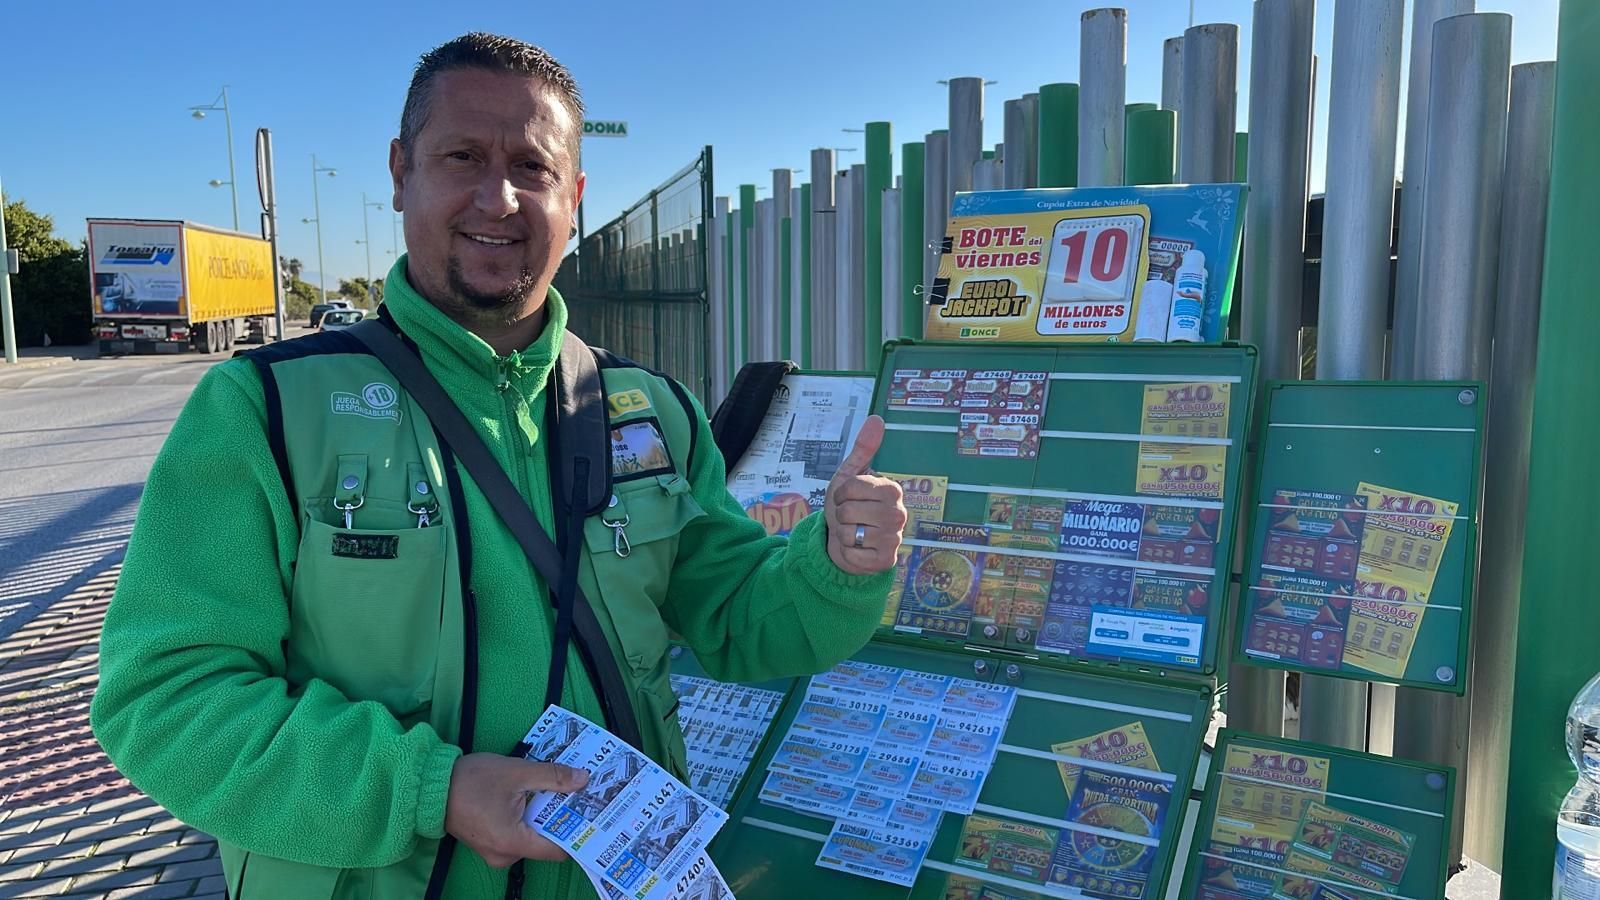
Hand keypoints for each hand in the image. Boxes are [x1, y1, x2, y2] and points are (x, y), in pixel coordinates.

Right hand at [443, 753, 588, 868]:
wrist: (430, 785)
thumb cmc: (470, 780)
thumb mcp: (517, 773)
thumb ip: (552, 777)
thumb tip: (582, 780)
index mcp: (513, 843)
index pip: (558, 849)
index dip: (577, 831)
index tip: (592, 812)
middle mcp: (505, 855)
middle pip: (546, 842)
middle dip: (562, 818)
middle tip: (580, 794)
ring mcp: (495, 851)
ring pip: (531, 837)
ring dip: (544, 815)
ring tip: (560, 790)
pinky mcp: (489, 842)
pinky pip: (517, 833)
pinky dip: (528, 817)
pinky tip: (536, 795)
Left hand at [824, 415, 906, 574]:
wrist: (845, 541)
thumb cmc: (849, 506)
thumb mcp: (850, 476)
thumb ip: (863, 449)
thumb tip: (877, 418)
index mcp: (892, 490)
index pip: (853, 486)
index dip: (841, 493)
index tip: (846, 497)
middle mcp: (899, 514)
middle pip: (848, 511)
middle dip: (841, 514)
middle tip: (850, 517)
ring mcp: (894, 539)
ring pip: (849, 533)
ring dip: (844, 534)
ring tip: (854, 532)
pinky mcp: (885, 562)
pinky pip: (852, 555)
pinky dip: (847, 553)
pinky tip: (857, 549)